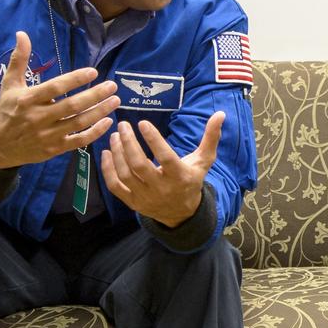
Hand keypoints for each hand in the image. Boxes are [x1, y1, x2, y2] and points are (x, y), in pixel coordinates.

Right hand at [0, 31, 118, 168]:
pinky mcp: (54, 149)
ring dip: (99, 112)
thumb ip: (18, 60)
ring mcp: (47, 135)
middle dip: (95, 96)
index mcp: (28, 100)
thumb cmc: (6, 111)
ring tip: (115, 100)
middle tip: (112, 86)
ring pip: (78, 123)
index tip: (93, 72)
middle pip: (72, 106)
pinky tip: (107, 122)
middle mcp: (38, 118)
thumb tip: (22, 34)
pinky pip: (79, 141)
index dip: (75, 80)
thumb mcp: (9, 85)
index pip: (55, 88)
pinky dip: (95, 132)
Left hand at [101, 111, 224, 228]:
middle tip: (123, 125)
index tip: (143, 123)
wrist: (182, 214)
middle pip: (139, 165)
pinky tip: (106, 152)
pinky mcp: (132, 202)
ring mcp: (144, 197)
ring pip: (125, 174)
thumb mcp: (204, 161)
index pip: (165, 158)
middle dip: (129, 143)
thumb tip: (220, 114)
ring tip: (116, 135)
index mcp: (180, 177)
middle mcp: (161, 189)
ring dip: (117, 153)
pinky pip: (115, 186)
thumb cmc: (191, 180)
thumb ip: (211, 138)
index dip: (154, 140)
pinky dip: (107, 169)